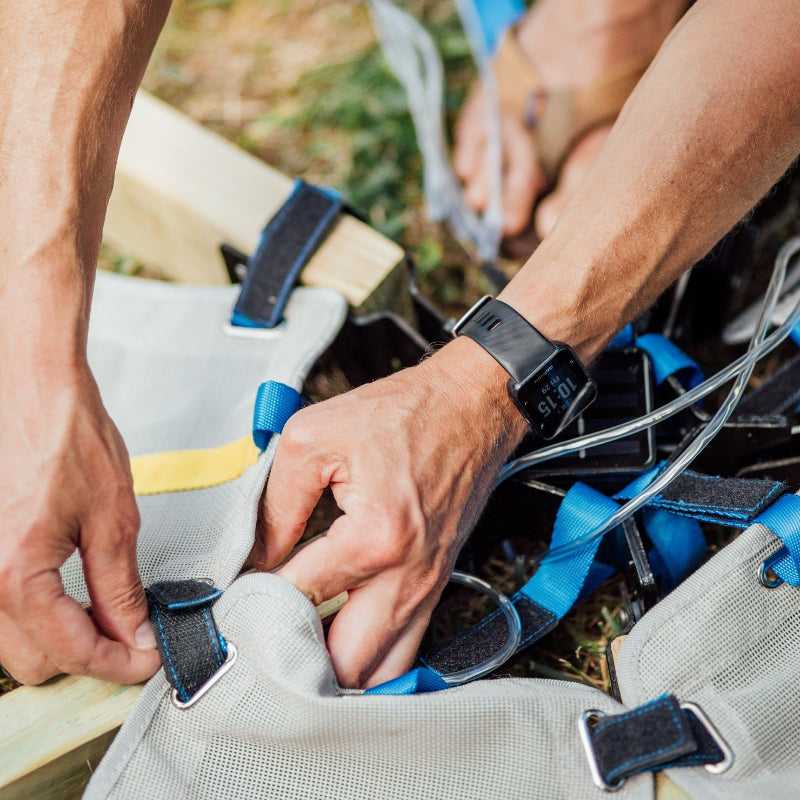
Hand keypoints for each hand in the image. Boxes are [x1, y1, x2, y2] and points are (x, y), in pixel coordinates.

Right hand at [0, 364, 159, 684]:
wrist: (32, 388)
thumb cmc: (67, 437)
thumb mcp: (113, 518)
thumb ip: (120, 587)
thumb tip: (134, 633)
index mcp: (14, 575)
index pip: (70, 651)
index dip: (118, 663)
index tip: (149, 656)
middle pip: (33, 660)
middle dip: (86, 656)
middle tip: (132, 634)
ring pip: (11, 642)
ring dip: (58, 638)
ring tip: (105, 613)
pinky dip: (35, 613)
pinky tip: (68, 593)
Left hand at [257, 338, 526, 687]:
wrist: (470, 407)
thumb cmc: (403, 414)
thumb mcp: (314, 438)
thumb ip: (274, 504)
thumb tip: (253, 557)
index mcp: (372, 537)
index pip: (295, 599)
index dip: (251, 605)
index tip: (229, 603)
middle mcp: (406, 575)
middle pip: (343, 664)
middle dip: (294, 663)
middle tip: (261, 641)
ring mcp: (426, 586)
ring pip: (379, 672)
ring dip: (334, 671)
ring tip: (296, 649)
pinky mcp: (435, 584)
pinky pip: (404, 648)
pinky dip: (369, 659)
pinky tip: (338, 640)